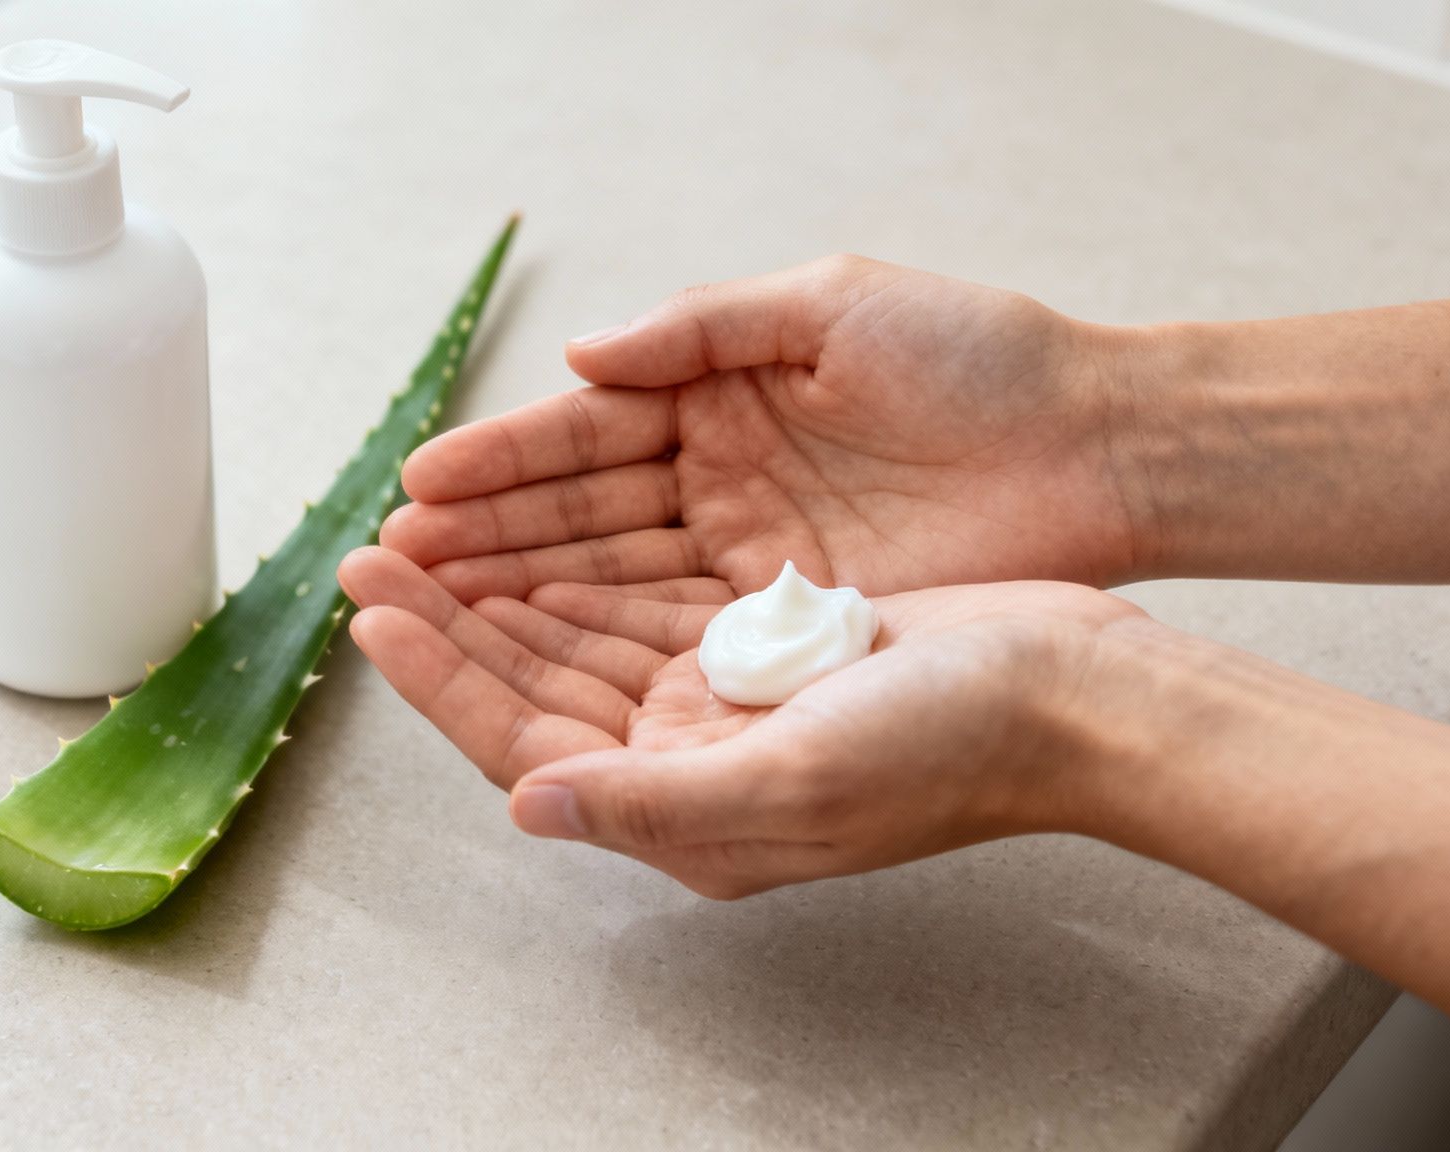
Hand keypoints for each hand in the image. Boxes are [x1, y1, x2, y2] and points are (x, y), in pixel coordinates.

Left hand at [338, 545, 1143, 898]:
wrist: (1072, 691)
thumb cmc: (953, 746)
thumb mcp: (794, 782)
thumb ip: (652, 803)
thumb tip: (530, 803)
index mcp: (688, 811)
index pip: (528, 741)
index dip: (444, 676)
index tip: (379, 607)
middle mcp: (692, 763)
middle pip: (539, 688)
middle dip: (454, 621)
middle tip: (378, 554)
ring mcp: (727, 706)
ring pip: (582, 644)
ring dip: (507, 591)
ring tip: (434, 535)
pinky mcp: (764, 651)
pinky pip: (645, 609)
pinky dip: (589, 576)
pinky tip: (545, 543)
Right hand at [381, 254, 1146, 604]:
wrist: (1095, 446)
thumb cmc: (976, 358)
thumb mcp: (833, 307)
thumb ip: (703, 327)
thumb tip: (582, 356)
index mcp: (719, 397)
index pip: (586, 438)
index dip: (501, 464)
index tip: (419, 487)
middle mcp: (719, 484)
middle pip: (578, 521)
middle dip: (483, 541)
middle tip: (390, 564)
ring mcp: (750, 560)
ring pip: (610, 584)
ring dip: (518, 599)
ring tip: (427, 611)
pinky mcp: (791, 625)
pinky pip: (676, 636)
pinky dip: (600, 643)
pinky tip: (527, 652)